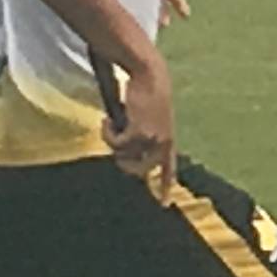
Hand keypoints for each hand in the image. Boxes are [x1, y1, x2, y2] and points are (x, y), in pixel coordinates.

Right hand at [106, 56, 177, 203]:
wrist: (149, 73)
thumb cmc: (149, 90)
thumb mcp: (153, 116)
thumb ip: (146, 134)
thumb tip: (126, 152)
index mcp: (169, 139)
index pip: (170, 169)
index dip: (166, 186)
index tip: (164, 203)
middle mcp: (163, 143)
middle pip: (139, 170)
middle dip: (123, 163)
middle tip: (115, 149)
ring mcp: (152, 139)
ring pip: (123, 155)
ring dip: (113, 142)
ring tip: (110, 125)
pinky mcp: (138, 132)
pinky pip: (115, 143)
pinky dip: (107, 133)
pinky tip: (106, 120)